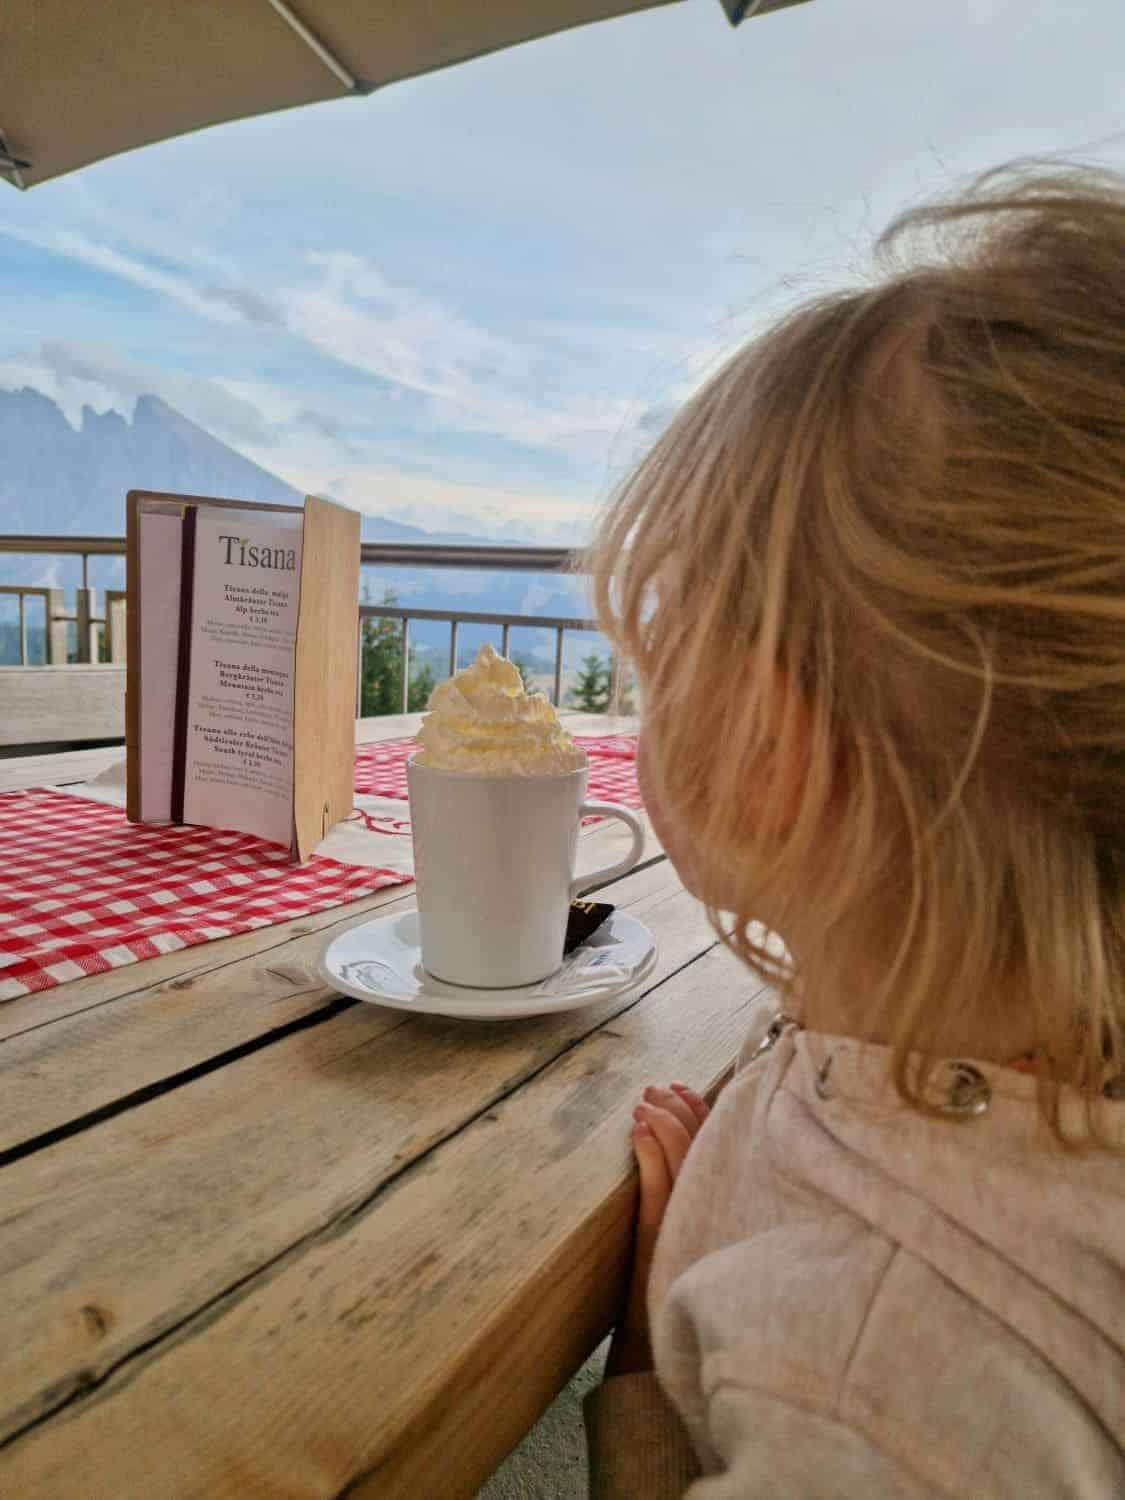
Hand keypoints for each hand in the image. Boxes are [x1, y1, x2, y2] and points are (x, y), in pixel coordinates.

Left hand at [605, 1082, 710, 1376]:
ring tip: (644, 1102)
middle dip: (680, 1108)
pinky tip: (637, 1130)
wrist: (668, 1354)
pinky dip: (649, 1153)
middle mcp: (715, 1210)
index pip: (718, 1146)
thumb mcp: (695, 1241)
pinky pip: (660, 1186)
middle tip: (659, 1087)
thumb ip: (699, 1203)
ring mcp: (690, 1223)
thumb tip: (681, 1159)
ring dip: (663, 1122)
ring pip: (682, 1157)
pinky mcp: (665, 1239)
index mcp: (726, 1205)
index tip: (684, 1088)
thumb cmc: (679, 1295)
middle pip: (703, 1144)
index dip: (703, 1112)